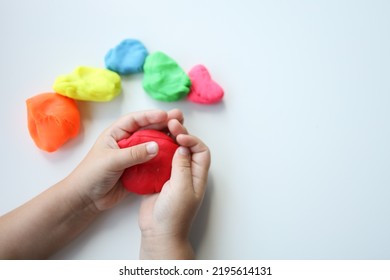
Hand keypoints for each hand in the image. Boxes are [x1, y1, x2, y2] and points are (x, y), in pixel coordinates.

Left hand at [66, 109, 183, 212]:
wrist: (87, 199)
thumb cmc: (92, 175)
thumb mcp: (112, 161)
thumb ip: (134, 153)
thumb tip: (156, 146)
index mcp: (117, 133)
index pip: (135, 120)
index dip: (151, 116)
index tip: (166, 115)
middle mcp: (127, 142)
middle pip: (148, 129)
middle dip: (164, 124)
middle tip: (180, 119)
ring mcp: (134, 155)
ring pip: (153, 144)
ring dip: (167, 139)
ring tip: (182, 134)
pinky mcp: (139, 169)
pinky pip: (154, 160)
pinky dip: (165, 157)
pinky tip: (176, 154)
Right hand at [139, 119, 210, 258]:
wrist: (158, 232)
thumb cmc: (174, 215)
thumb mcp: (181, 188)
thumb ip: (182, 166)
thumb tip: (183, 147)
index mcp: (197, 175)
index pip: (201, 150)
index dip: (192, 140)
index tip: (179, 137)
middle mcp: (187, 173)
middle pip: (187, 147)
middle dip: (180, 134)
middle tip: (170, 124)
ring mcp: (172, 175)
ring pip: (173, 151)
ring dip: (168, 140)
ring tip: (160, 128)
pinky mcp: (159, 179)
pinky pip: (159, 160)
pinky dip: (156, 150)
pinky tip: (150, 143)